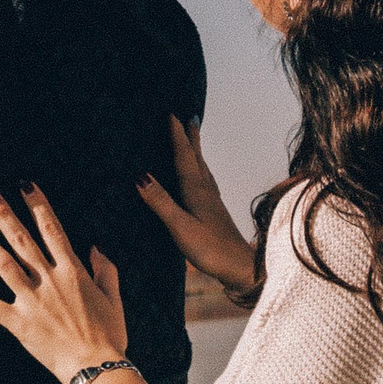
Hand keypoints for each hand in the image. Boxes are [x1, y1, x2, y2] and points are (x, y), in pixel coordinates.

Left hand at [0, 186, 128, 383]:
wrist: (98, 369)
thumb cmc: (109, 335)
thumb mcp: (113, 298)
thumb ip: (105, 269)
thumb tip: (95, 247)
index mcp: (72, 271)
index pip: (52, 229)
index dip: (38, 205)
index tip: (25, 184)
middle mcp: (49, 280)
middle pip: (22, 239)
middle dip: (4, 214)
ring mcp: (32, 301)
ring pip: (3, 264)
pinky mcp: (19, 323)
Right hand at [137, 117, 258, 293]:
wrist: (241, 268)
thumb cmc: (210, 249)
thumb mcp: (180, 226)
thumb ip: (161, 202)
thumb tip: (141, 176)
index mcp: (196, 191)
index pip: (184, 157)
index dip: (178, 136)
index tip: (173, 114)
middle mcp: (206, 192)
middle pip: (197, 158)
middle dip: (191, 138)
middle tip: (190, 117)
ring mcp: (213, 202)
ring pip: (203, 169)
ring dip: (197, 152)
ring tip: (194, 141)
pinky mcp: (215, 214)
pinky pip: (205, 182)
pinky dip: (200, 171)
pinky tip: (200, 180)